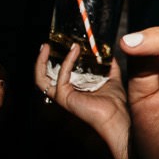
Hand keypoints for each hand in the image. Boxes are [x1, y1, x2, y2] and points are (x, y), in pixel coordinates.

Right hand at [37, 43, 131, 158]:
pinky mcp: (64, 97)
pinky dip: (67, 62)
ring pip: (41, 78)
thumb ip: (107, 63)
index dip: (54, 58)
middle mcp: (64, 92)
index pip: (55, 72)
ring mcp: (62, 96)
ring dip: (42, 61)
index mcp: (72, 87)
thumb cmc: (114, 101)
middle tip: (46, 45)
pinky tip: (75, 51)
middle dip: (41, 59)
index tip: (58, 44)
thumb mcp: (111, 75)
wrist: (117, 114)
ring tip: (47, 47)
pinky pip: (61, 76)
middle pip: (43, 75)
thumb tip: (106, 50)